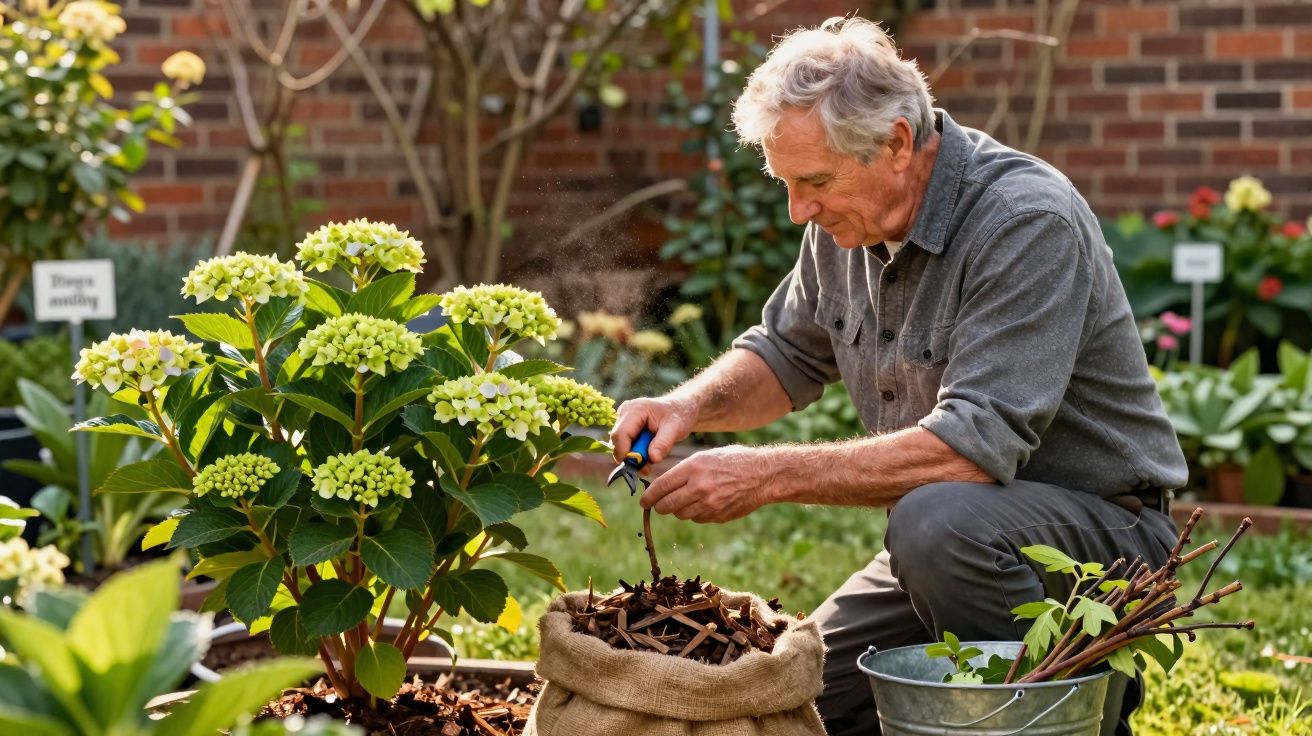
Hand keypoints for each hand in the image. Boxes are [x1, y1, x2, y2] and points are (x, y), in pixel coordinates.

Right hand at [610, 396, 696, 465]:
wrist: (680, 409)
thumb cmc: (678, 415)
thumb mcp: (676, 428)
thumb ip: (664, 443)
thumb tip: (653, 458)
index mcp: (635, 409)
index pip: (620, 434)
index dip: (624, 452)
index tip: (638, 467)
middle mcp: (625, 413)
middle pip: (617, 441)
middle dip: (631, 457)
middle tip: (648, 467)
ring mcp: (623, 420)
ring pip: (620, 446)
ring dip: (635, 457)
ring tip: (653, 457)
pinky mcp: (625, 428)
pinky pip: (625, 446)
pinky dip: (636, 454)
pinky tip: (649, 452)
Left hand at [640, 444, 774, 523]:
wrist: (762, 475)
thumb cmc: (733, 461)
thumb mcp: (706, 457)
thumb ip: (683, 471)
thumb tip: (662, 485)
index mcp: (694, 468)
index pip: (661, 486)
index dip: (649, 496)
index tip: (644, 501)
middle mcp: (700, 487)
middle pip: (667, 505)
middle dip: (659, 507)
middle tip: (657, 505)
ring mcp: (710, 504)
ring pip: (681, 515)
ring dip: (678, 510)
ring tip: (684, 500)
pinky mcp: (718, 516)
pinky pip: (698, 519)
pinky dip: (695, 514)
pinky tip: (703, 503)